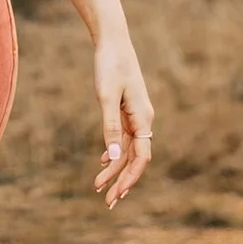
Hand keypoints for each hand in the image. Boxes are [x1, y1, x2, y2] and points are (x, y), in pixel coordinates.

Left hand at [91, 26, 153, 208]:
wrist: (113, 41)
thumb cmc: (110, 66)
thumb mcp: (106, 97)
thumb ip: (110, 127)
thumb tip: (113, 158)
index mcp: (143, 118)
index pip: (141, 158)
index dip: (130, 178)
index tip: (117, 194)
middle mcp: (143, 120)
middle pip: (135, 159)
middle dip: (122, 181)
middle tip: (107, 202)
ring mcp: (136, 116)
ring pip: (128, 150)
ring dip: (115, 169)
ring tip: (99, 186)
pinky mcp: (127, 110)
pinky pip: (124, 137)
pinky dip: (114, 152)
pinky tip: (104, 160)